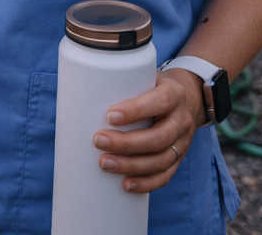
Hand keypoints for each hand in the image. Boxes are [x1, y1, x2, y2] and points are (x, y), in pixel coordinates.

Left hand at [92, 69, 203, 192]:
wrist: (185, 99)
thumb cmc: (151, 86)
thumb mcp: (143, 76)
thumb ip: (121, 81)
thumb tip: (76, 88)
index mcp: (174, 94)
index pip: (160, 101)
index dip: (136, 110)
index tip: (109, 116)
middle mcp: (181, 119)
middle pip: (159, 137)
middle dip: (126, 143)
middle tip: (98, 141)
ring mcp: (183, 142)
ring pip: (161, 160)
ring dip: (131, 165)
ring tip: (104, 163)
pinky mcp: (179, 159)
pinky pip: (165, 175)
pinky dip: (146, 183)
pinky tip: (126, 184)